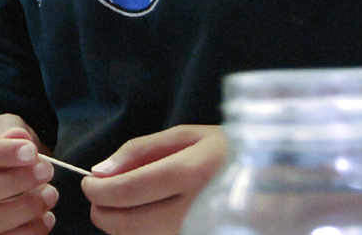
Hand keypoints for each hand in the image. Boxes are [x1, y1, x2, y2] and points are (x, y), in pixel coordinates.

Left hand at [83, 125, 227, 234]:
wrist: (272, 180)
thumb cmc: (227, 152)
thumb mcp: (187, 136)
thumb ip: (139, 150)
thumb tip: (100, 172)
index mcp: (191, 173)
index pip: (128, 190)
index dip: (98, 190)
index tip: (89, 183)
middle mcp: (195, 210)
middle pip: (128, 224)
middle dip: (102, 210)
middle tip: (101, 195)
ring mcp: (198, 232)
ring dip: (121, 223)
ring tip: (129, 202)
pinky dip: (143, 232)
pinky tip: (150, 215)